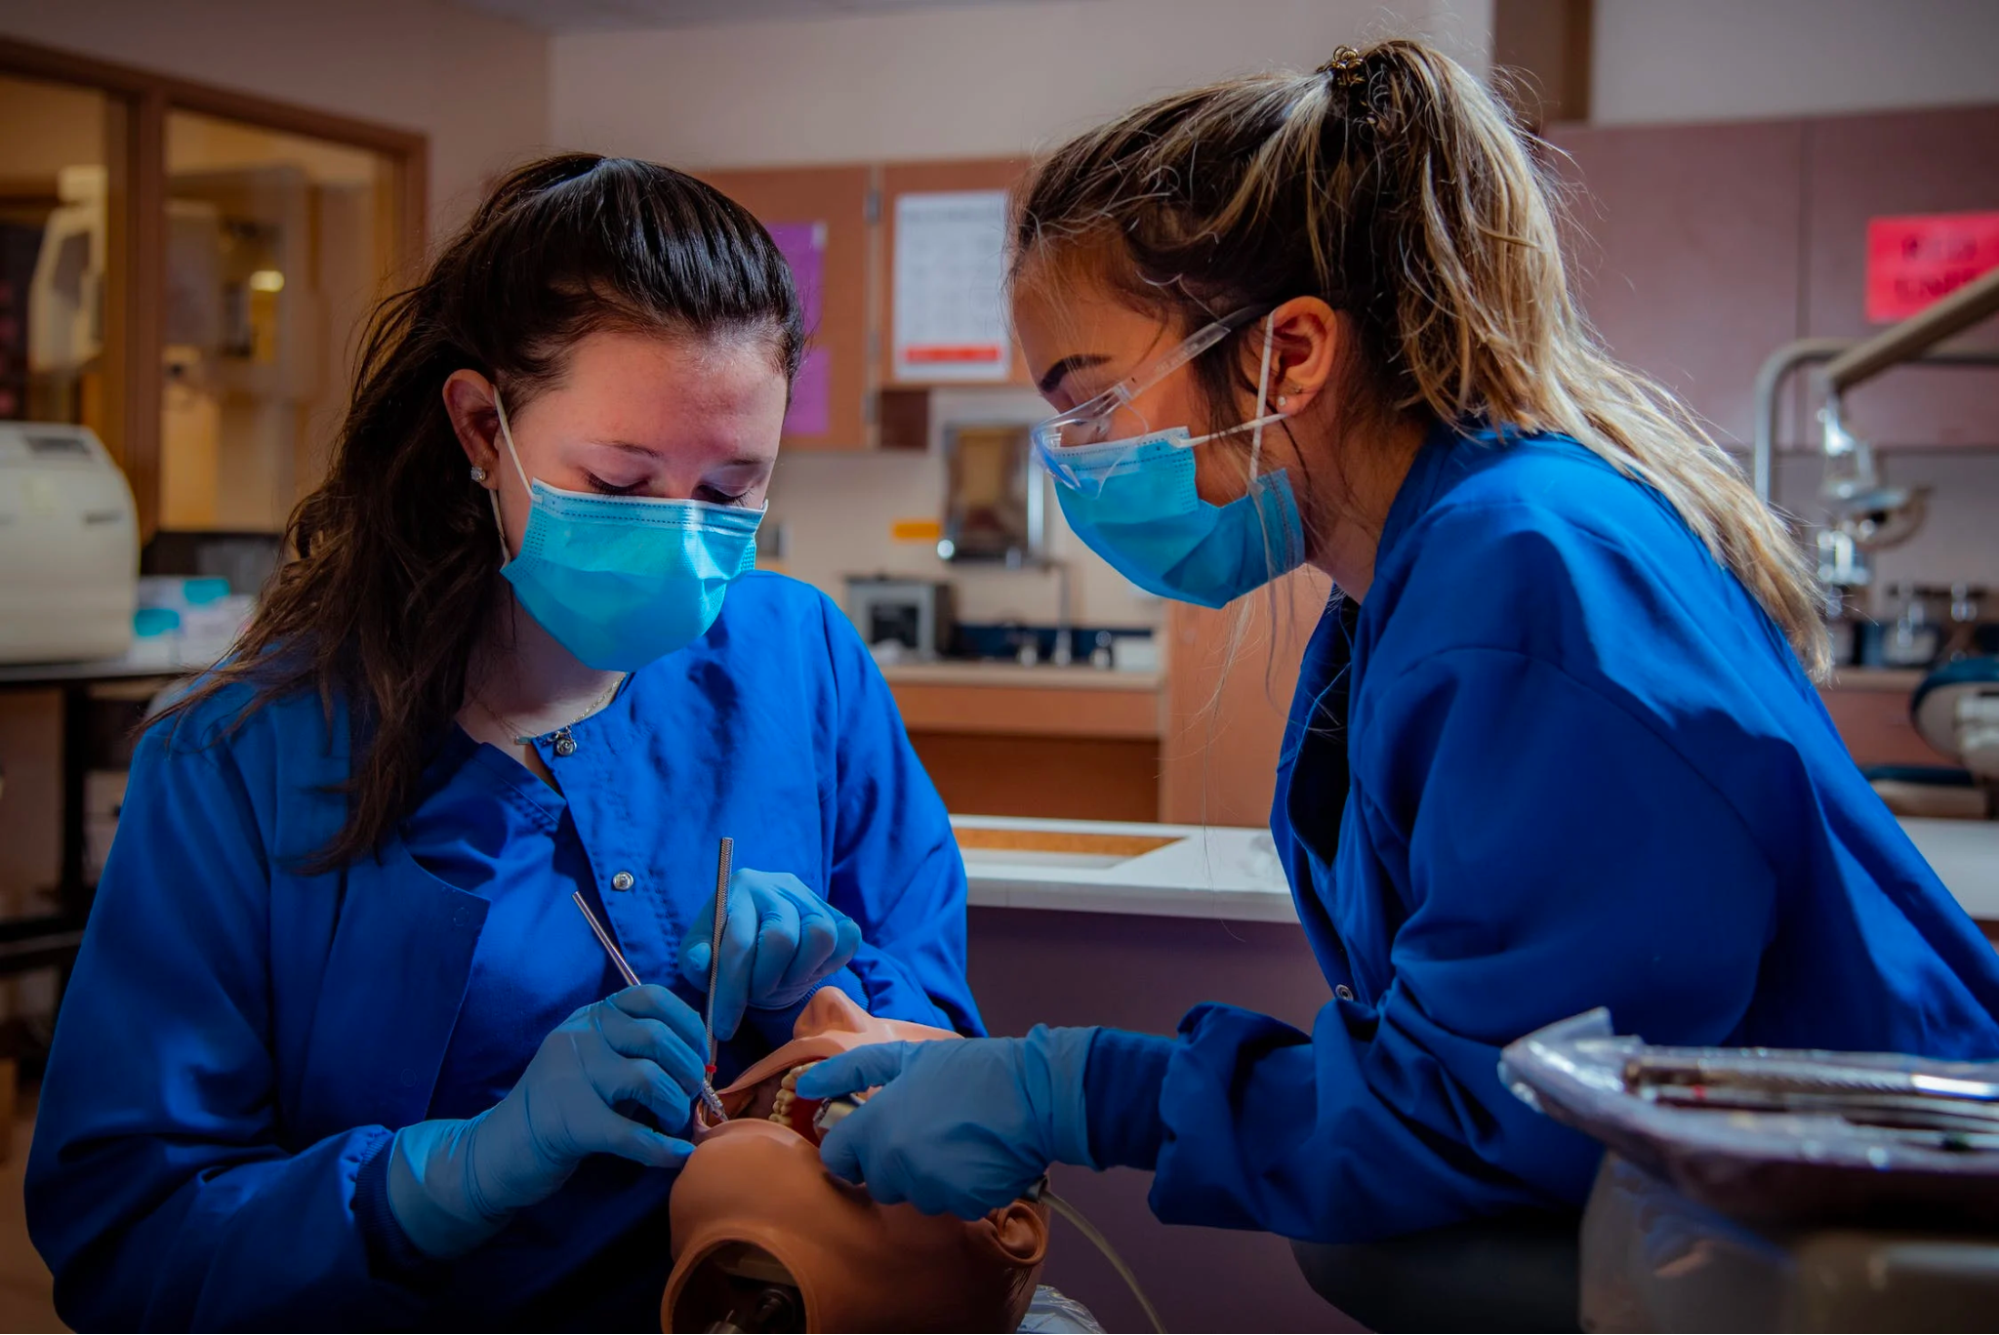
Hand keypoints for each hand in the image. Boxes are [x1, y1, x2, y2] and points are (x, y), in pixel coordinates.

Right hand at [388, 985, 706, 1256]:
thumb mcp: (594, 1062)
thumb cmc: (560, 1107)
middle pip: (657, 1038)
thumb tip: (699, 1060)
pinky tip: (677, 1154)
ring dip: (675, 1106)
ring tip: (673, 1122)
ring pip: (649, 1079)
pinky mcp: (569, 1122)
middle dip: (689, 1070)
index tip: (701, 1055)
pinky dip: (662, 1148)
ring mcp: (570, 1077)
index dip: (688, 1025)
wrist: (497, 1151)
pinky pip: (632, 1133)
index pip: (651, 997)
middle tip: (691, 1097)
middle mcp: (579, 1037)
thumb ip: (635, 1050)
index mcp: (590, 1018)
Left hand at [678, 869, 861, 1040]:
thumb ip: (694, 961)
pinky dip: (827, 965)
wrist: (765, 944)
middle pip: (782, 938)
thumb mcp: (703, 957)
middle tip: (755, 996)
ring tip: (780, 981)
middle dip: (764, 981)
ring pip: (821, 935)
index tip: (724, 1027)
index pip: (739, 941)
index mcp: (741, 888)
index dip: (732, 990)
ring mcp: (814, 899)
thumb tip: (700, 961)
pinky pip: (846, 940)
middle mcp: (779, 885)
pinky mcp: (840, 916)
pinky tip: (803, 971)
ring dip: (798, 972)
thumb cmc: (730, 952)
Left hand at [795, 1027, 1098, 1218]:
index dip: (852, 1147)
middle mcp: (895, 1166)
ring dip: (927, 1175)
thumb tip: (805, 1085)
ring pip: (914, 1194)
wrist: (1033, 1093)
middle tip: (924, 1130)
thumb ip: (850, 1072)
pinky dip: (959, 1187)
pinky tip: (976, 1158)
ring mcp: (929, 1189)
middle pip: (876, 1181)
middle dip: (893, 1162)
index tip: (872, 1135)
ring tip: (955, 1141)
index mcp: (875, 1129)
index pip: (837, 1159)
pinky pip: (949, 1203)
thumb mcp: (906, 1057)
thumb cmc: (968, 1070)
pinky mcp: (962, 1206)